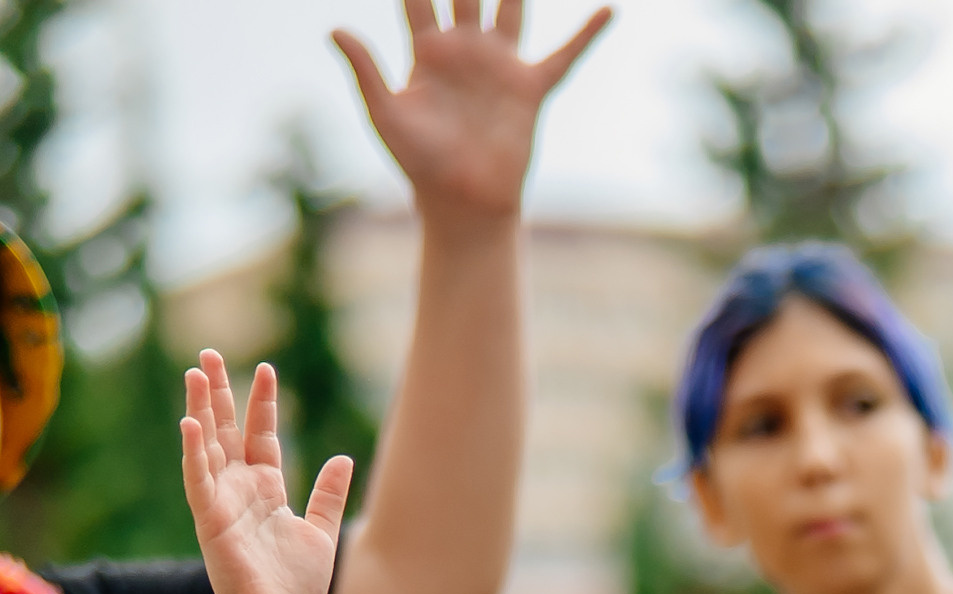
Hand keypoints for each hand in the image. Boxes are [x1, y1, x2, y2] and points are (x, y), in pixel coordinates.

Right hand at [180, 356, 350, 593]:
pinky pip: (198, 480)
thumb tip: (344, 458)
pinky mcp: (210, 521)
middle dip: (219, 393)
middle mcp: (240, 491)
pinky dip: (193, 452)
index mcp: (267, 490)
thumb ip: (329, 495)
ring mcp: (223, 503)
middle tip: (208, 353)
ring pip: (207, 446)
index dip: (262, 403)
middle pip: (227, 431)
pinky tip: (190, 422)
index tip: (265, 368)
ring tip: (195, 373)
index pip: (262, 436)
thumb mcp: (322, 533)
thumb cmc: (297, 588)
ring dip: (200, 410)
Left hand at [333, 0, 611, 226]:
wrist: (462, 205)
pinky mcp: (530, 90)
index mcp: (428, 49)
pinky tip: (608, 10)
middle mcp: (465, 48)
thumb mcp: (385, 115)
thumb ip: (364, 69)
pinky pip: (564, 57)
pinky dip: (587, 35)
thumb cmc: (419, 165)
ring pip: (512, 6)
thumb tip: (334, 28)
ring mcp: (500, 66)